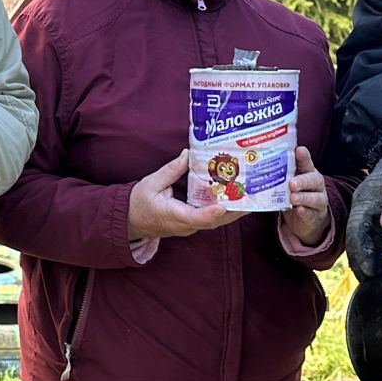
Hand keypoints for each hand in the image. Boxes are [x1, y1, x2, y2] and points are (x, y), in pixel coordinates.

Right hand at [127, 150, 247, 240]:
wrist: (129, 220)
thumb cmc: (138, 203)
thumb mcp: (151, 183)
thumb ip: (170, 170)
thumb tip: (188, 154)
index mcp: (173, 215)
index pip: (195, 218)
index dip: (211, 213)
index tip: (223, 206)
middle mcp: (185, 225)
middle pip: (214, 222)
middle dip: (234, 211)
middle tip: (251, 196)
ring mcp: (189, 226)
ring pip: (216, 222)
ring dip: (233, 210)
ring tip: (250, 195)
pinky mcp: (192, 223)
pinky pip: (211, 219)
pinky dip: (224, 210)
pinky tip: (235, 197)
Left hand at [281, 145, 330, 246]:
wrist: (305, 219)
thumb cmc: (293, 195)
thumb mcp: (286, 184)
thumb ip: (277, 176)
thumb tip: (253, 165)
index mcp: (307, 173)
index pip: (306, 163)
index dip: (304, 157)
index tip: (299, 150)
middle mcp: (316, 185)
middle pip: (314, 180)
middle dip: (303, 181)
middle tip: (292, 183)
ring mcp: (318, 201)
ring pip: (315, 197)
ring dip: (303, 197)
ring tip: (293, 197)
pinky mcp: (315, 216)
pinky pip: (311, 213)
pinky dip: (305, 212)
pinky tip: (299, 209)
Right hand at [345, 146, 381, 277]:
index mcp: (364, 205)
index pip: (356, 233)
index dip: (361, 253)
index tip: (370, 272)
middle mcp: (364, 213)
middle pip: (356, 243)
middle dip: (361, 265)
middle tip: (372, 285)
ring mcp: (371, 218)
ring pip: (365, 245)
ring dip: (371, 263)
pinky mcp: (380, 221)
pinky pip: (375, 243)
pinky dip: (379, 257)